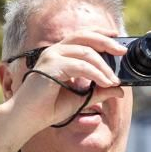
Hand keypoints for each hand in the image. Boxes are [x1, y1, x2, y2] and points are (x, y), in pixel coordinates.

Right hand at [6, 32, 123, 131]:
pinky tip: (106, 83)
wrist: (28, 118)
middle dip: (107, 43)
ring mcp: (51, 56)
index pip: (83, 35)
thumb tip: (120, 90)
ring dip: (104, 67)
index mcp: (61, 53)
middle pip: (85, 36)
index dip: (101, 33)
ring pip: (86, 52)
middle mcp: (55, 51)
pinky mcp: (50, 66)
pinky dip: (96, 74)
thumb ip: (99, 91)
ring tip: (114, 81)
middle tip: (122, 52)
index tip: (118, 37)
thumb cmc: (49, 107)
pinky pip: (80, 66)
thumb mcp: (82, 98)